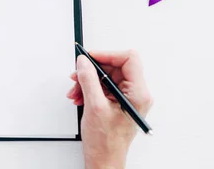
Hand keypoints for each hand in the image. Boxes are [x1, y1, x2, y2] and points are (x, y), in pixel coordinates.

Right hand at [67, 50, 152, 168]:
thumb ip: (89, 80)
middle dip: (93, 70)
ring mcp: (127, 98)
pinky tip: (79, 96)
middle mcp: (136, 94)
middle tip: (78, 75)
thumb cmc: (106, 142)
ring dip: (88, 80)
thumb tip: (84, 62)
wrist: (104, 159)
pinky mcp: (118, 102)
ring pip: (106, 76)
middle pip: (115, 66)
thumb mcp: (94, 106)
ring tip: (76, 90)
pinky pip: (103, 86)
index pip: (129, 59)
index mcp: (138, 93)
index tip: (90, 58)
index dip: (107, 55)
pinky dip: (89, 88)